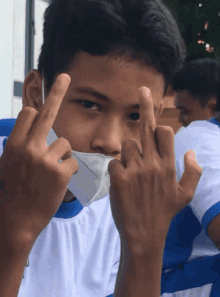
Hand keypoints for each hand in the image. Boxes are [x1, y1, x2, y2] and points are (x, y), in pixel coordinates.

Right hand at [0, 74, 77, 248]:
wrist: (16, 220)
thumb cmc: (12, 191)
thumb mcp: (7, 163)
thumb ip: (19, 143)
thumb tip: (30, 121)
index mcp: (14, 144)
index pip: (29, 114)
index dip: (37, 112)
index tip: (43, 97)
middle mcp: (28, 147)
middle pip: (46, 113)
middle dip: (56, 92)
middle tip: (65, 76)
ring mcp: (45, 159)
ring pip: (65, 144)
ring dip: (62, 156)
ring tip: (50, 173)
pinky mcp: (60, 172)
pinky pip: (72, 162)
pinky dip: (68, 171)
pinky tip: (57, 183)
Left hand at [108, 87, 202, 255]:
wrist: (143, 234)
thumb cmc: (164, 212)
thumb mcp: (185, 194)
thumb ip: (192, 171)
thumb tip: (190, 150)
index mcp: (169, 165)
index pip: (165, 132)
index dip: (160, 125)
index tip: (157, 117)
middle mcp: (153, 164)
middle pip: (147, 127)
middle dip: (146, 105)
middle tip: (143, 88)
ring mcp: (135, 170)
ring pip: (126, 145)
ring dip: (128, 154)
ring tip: (132, 172)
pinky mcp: (118, 178)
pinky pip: (114, 162)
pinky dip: (116, 169)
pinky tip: (122, 182)